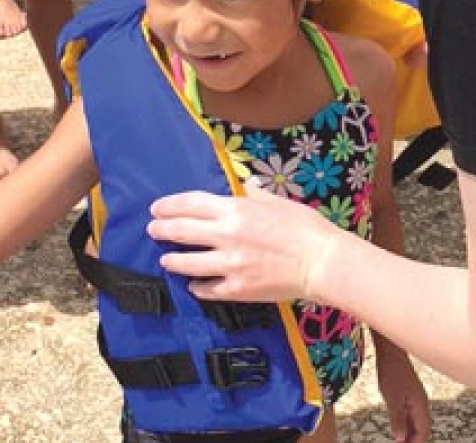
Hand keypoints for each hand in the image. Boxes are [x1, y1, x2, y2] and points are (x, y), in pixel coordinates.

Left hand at [148, 184, 344, 301]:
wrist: (322, 262)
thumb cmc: (307, 229)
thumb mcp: (279, 202)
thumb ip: (256, 195)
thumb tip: (246, 187)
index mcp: (237, 210)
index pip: (192, 204)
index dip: (170, 205)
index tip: (157, 208)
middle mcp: (227, 235)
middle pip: (182, 231)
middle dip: (162, 229)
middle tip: (153, 230)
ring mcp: (229, 264)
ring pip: (187, 262)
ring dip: (173, 260)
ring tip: (166, 259)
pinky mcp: (237, 288)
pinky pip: (207, 288)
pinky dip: (197, 286)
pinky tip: (194, 285)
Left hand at [376, 348, 431, 442]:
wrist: (391, 352)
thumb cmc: (392, 372)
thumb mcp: (392, 398)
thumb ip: (398, 419)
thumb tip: (401, 439)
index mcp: (420, 405)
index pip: (423, 432)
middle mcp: (422, 404)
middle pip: (422, 429)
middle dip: (414, 440)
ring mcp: (417, 399)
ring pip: (417, 422)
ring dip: (410, 434)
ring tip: (400, 442)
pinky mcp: (410, 395)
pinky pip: (412, 415)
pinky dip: (407, 425)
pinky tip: (399, 428)